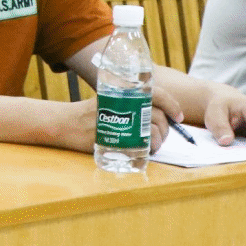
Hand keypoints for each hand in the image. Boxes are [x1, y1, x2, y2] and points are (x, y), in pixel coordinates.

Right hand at [54, 86, 183, 153]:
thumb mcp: (110, 99)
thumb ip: (129, 102)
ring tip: (152, 147)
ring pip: (152, 133)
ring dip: (157, 142)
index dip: (172, 105)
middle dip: (165, 130)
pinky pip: (141, 146)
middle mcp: (126, 104)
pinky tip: (144, 153)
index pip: (158, 94)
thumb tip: (155, 113)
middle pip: (158, 117)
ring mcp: (122, 122)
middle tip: (160, 138)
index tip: (179, 117)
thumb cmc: (88, 112)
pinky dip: (146, 152)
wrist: (67, 122)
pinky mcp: (117, 137)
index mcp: (126, 92)